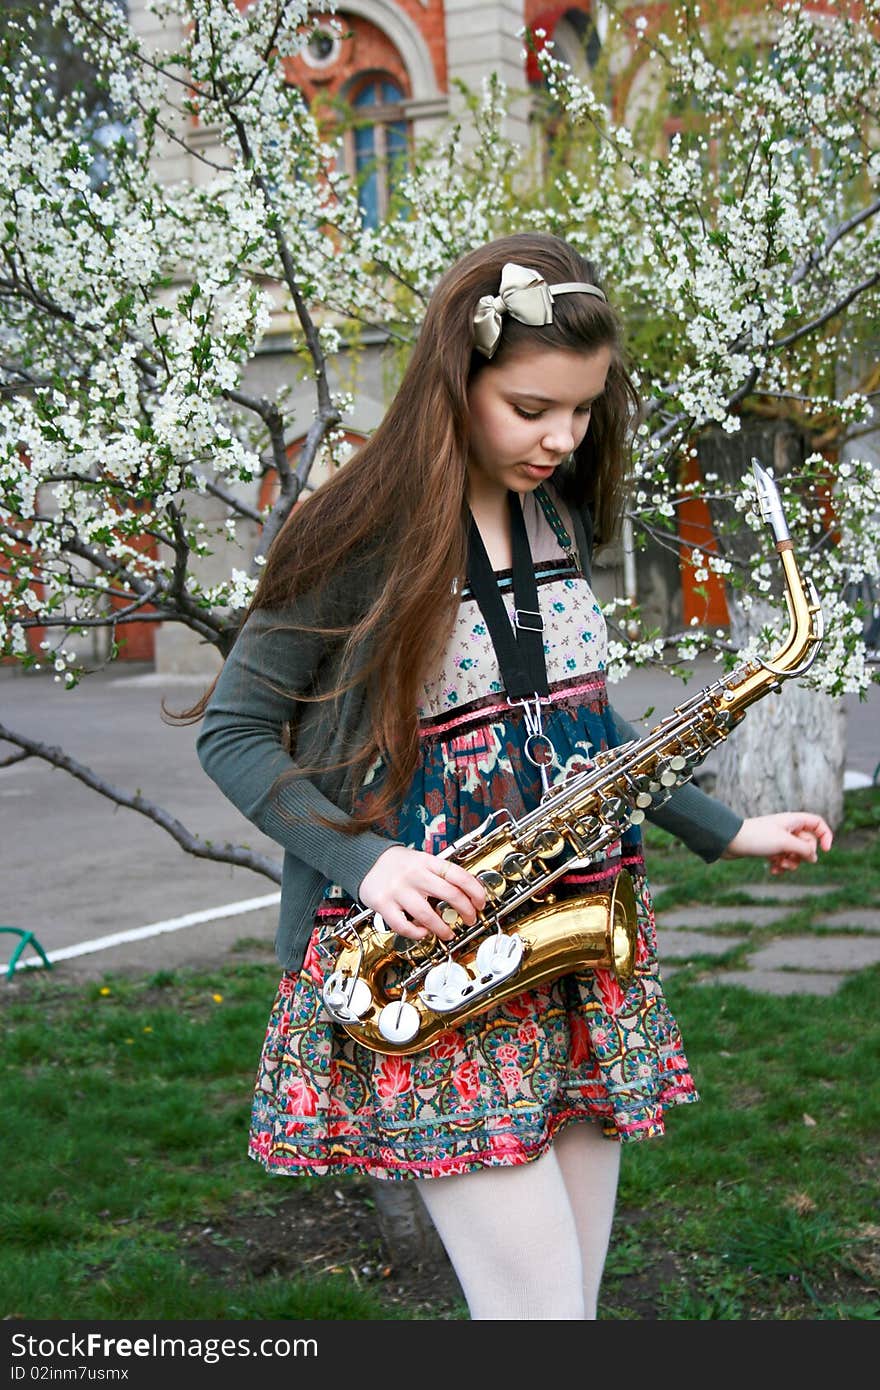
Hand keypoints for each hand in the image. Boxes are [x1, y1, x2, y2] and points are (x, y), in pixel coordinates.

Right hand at [357, 845, 487, 941]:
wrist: (364, 861)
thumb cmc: (397, 864)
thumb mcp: (421, 860)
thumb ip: (439, 874)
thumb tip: (465, 893)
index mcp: (427, 862)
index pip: (458, 875)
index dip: (475, 890)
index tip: (481, 902)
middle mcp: (415, 875)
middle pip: (450, 894)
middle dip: (466, 911)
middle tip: (470, 919)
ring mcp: (398, 890)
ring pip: (428, 914)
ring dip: (443, 928)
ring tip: (448, 933)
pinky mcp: (383, 904)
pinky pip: (404, 925)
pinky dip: (417, 933)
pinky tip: (423, 932)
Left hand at [722, 812, 833, 874]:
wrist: (729, 841)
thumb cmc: (756, 837)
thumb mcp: (784, 843)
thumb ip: (804, 849)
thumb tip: (814, 857)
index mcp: (793, 821)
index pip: (817, 823)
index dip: (825, 836)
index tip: (826, 850)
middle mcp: (787, 828)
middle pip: (807, 843)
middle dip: (802, 856)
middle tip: (790, 859)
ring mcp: (778, 839)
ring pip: (795, 854)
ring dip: (791, 863)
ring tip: (779, 865)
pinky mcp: (769, 849)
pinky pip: (783, 859)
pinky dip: (780, 866)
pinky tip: (772, 870)